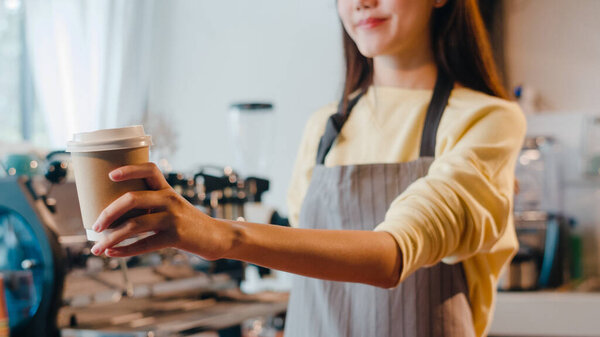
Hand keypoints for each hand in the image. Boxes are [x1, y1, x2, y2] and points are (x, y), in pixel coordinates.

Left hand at [90, 162, 233, 258]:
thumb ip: (151, 207)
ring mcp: (173, 218)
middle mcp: (170, 200)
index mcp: (167, 190)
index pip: (150, 169)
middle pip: (132, 199)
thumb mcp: (173, 207)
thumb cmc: (188, 223)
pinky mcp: (176, 237)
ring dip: (111, 238)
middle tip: (95, 225)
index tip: (110, 176)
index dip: (129, 169)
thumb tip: (114, 216)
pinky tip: (112, 254)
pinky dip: (124, 251)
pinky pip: (144, 244)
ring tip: (97, 248)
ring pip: (134, 225)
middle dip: (108, 212)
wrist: (216, 237)